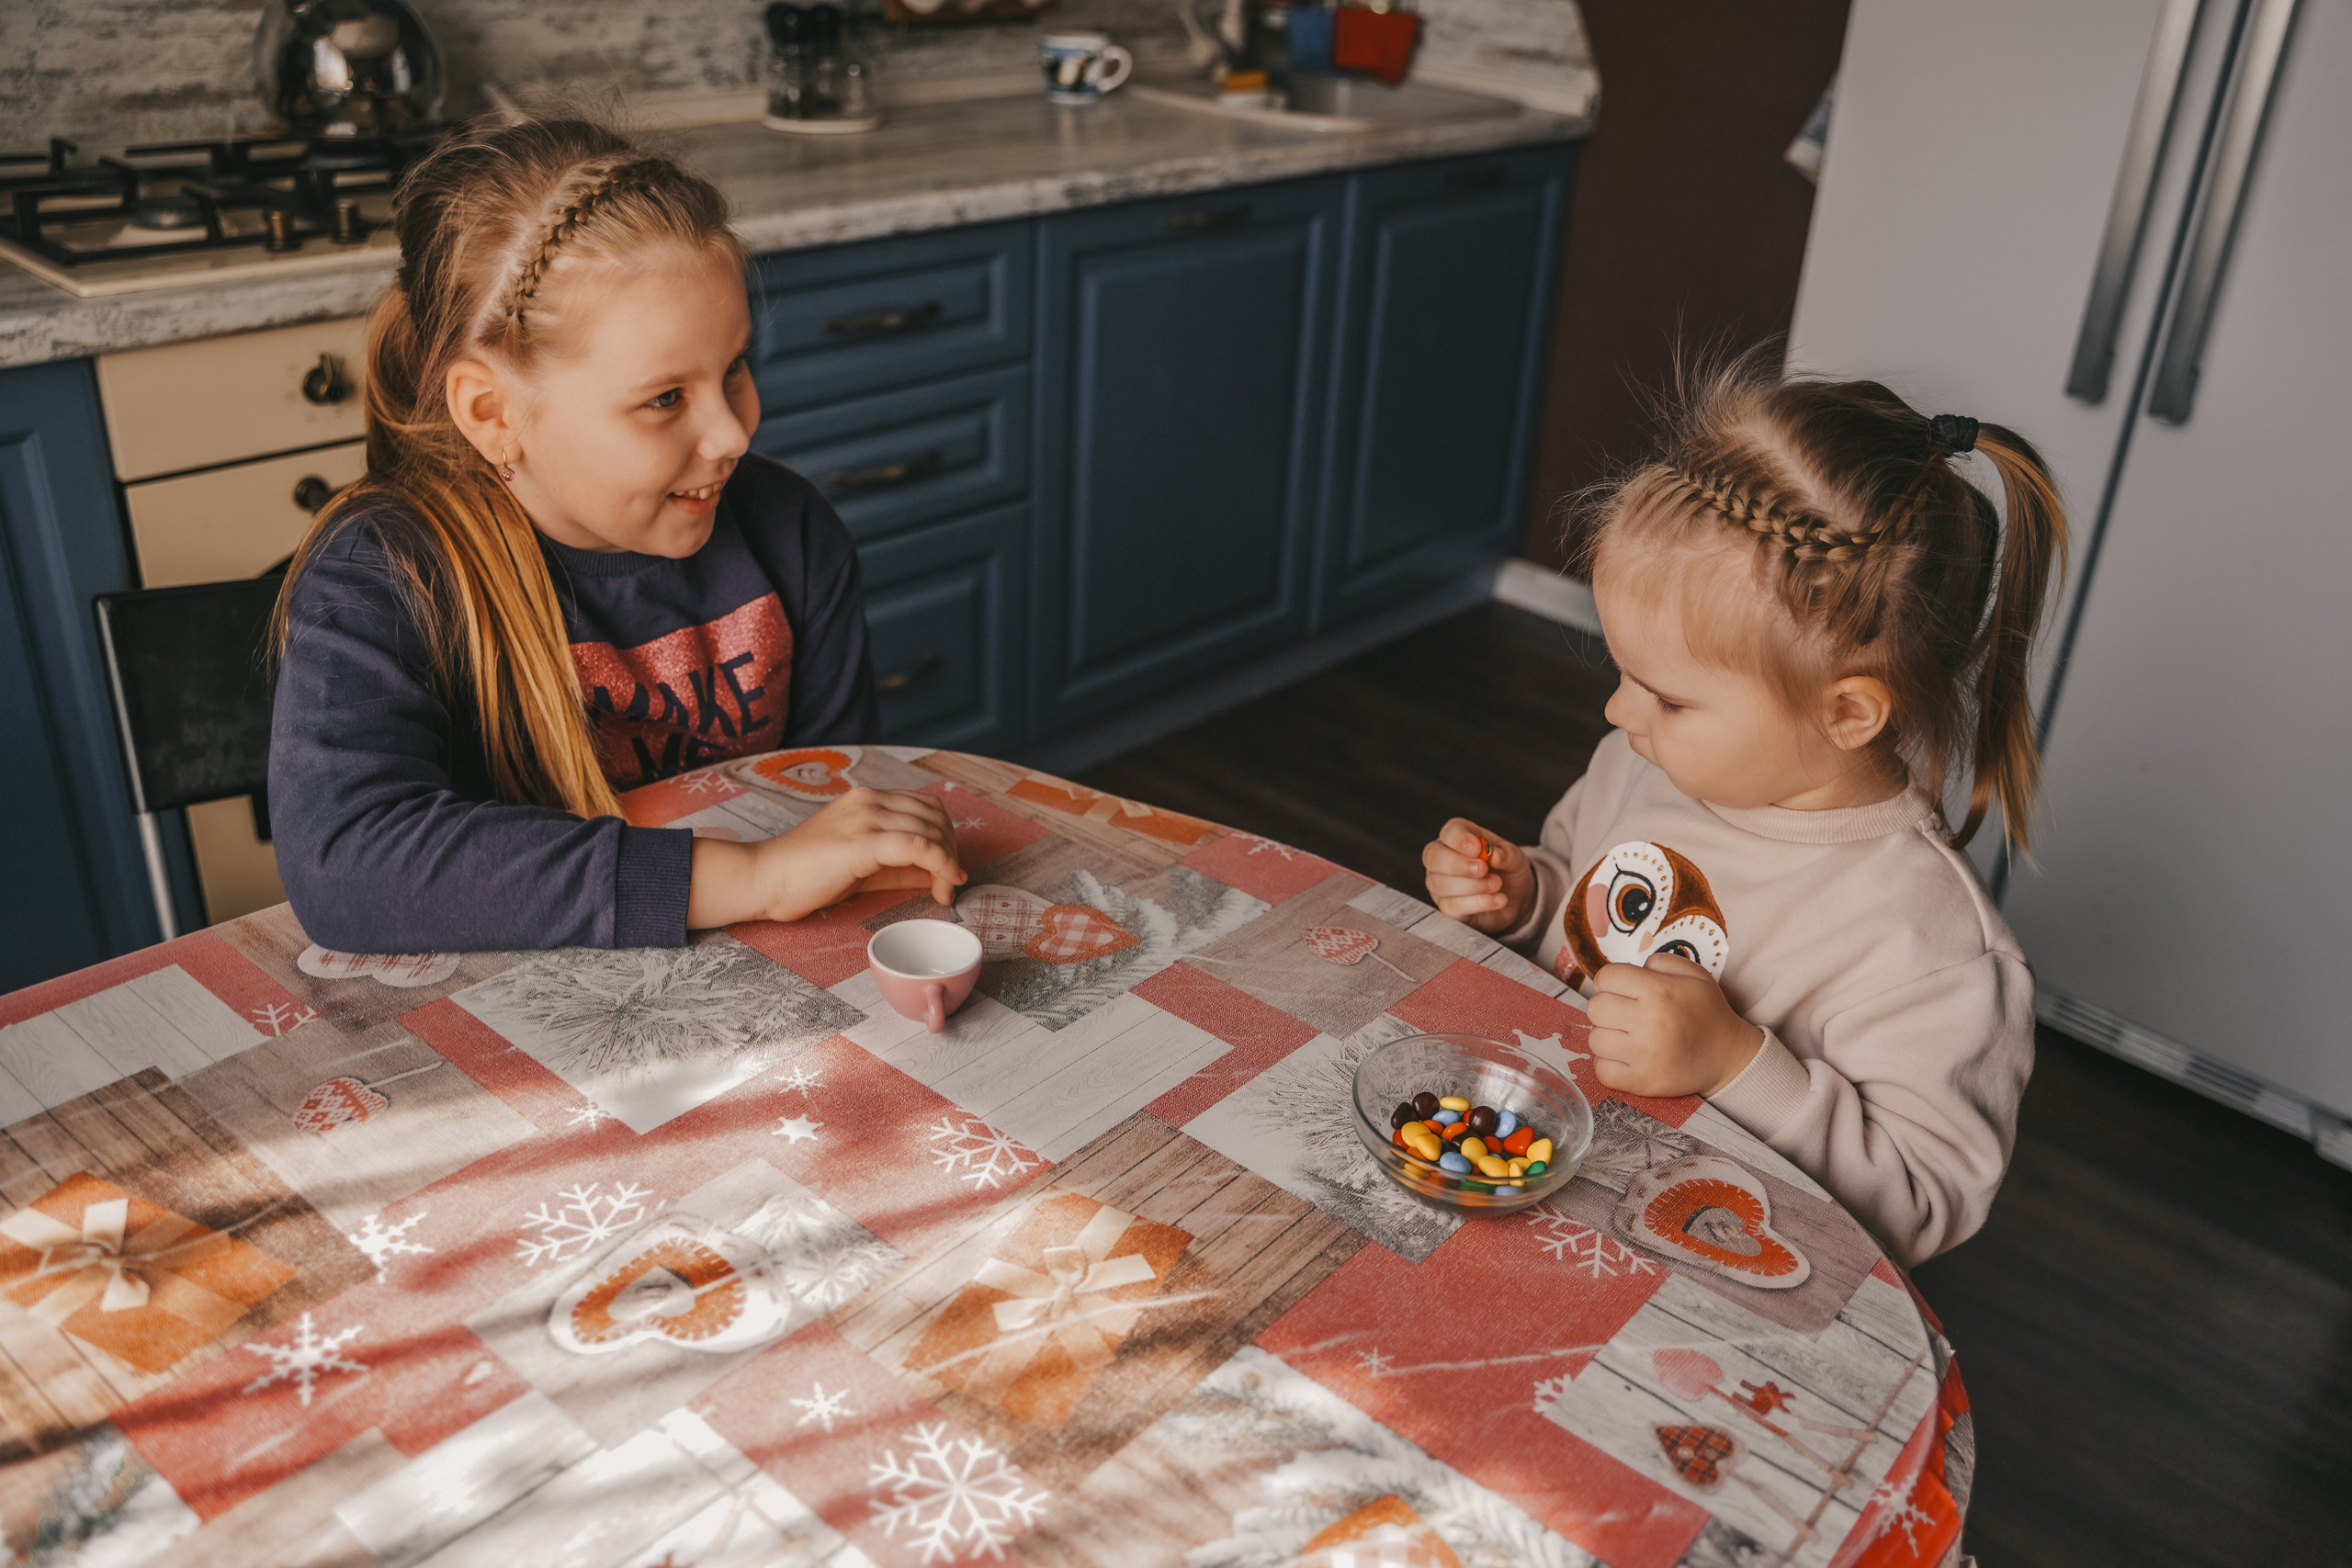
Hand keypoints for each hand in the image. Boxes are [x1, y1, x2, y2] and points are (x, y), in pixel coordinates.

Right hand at [689, 786, 965, 926]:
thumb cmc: (805, 876)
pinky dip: (940, 865)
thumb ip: (898, 865)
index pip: (927, 806)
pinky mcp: (861, 842)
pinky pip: (918, 846)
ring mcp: (865, 818)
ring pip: (932, 829)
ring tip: (944, 889)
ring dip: (949, 862)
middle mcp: (869, 800)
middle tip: (949, 883)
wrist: (763, 879)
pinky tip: (944, 884)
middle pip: (935, 816)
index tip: (948, 870)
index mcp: (866, 799)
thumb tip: (937, 874)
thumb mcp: (861, 864)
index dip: (946, 837)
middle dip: (952, 851)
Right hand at [1422, 817, 1534, 933]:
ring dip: (1473, 886)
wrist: (1515, 897)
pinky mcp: (1446, 906)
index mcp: (1458, 837)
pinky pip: (1452, 905)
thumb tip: (1494, 855)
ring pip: (1441, 884)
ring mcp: (1440, 883)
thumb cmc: (1508, 869)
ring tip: (1497, 885)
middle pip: (1433, 857)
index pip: (1449, 832)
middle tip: (1483, 869)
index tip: (1477, 848)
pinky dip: (1478, 903)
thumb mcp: (1515, 858)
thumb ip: (1506, 854)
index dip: (1459, 839)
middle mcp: (1442, 858)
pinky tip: (1497, 900)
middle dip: (1458, 864)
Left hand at [1584, 954, 1763, 1098]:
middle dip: (1607, 1007)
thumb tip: (1633, 968)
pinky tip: (1626, 1057)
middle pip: (1595, 1008)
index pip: (1606, 977)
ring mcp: (1643, 1056)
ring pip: (1595, 1040)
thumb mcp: (1693, 975)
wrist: (1727, 1057)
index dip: (1611, 981)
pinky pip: (1601, 1070)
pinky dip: (1608, 1064)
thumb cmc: (1706, 1013)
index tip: (1623, 989)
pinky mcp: (1640, 1082)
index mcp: (1659, 992)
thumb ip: (1659, 962)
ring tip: (1627, 1036)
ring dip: (1607, 1036)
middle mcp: (1648, 1022)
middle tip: (1625, 1013)